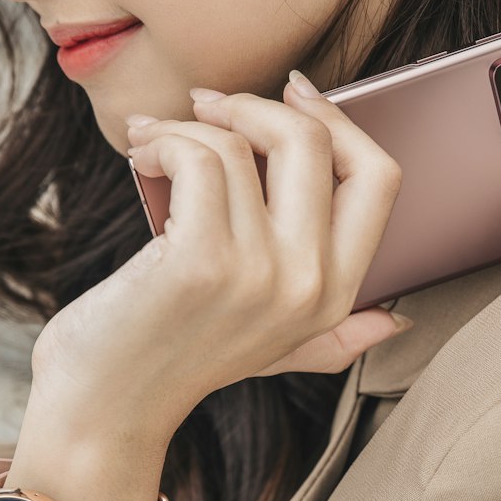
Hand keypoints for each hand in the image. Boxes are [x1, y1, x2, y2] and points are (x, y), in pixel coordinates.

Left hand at [30, 73, 409, 450]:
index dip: (339, 119)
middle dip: (253, 104)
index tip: (290, 92)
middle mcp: (309, 286)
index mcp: (335, 296)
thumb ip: (335, 334)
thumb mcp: (271, 350)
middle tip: (205, 109)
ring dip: (185, 127)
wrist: (105, 408)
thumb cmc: (171, 360)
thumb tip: (395, 322)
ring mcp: (259, 274)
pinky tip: (142, 158)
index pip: (380, 178)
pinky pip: (199, 156)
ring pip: (241, 143)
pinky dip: (162, 141)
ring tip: (153, 145)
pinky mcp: (201, 261)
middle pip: (315, 140)